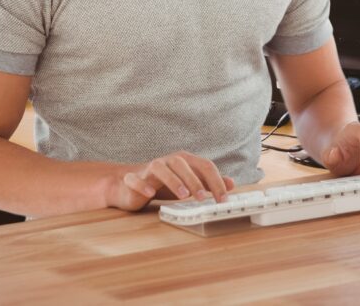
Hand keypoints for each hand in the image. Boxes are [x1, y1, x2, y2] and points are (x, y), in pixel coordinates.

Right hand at [108, 151, 234, 211]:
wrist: (129, 184)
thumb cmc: (162, 183)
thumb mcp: (188, 183)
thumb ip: (208, 183)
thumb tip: (231, 183)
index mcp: (184, 161)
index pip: (204, 165)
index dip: (215, 181)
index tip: (223, 199)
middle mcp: (167, 161)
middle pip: (183, 163)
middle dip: (195, 180)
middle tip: (204, 198)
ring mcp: (149, 168)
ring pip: (160, 167)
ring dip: (173, 180)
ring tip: (183, 196)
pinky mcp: (133, 178)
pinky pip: (136, 179)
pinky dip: (143, 184)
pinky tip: (150, 194)